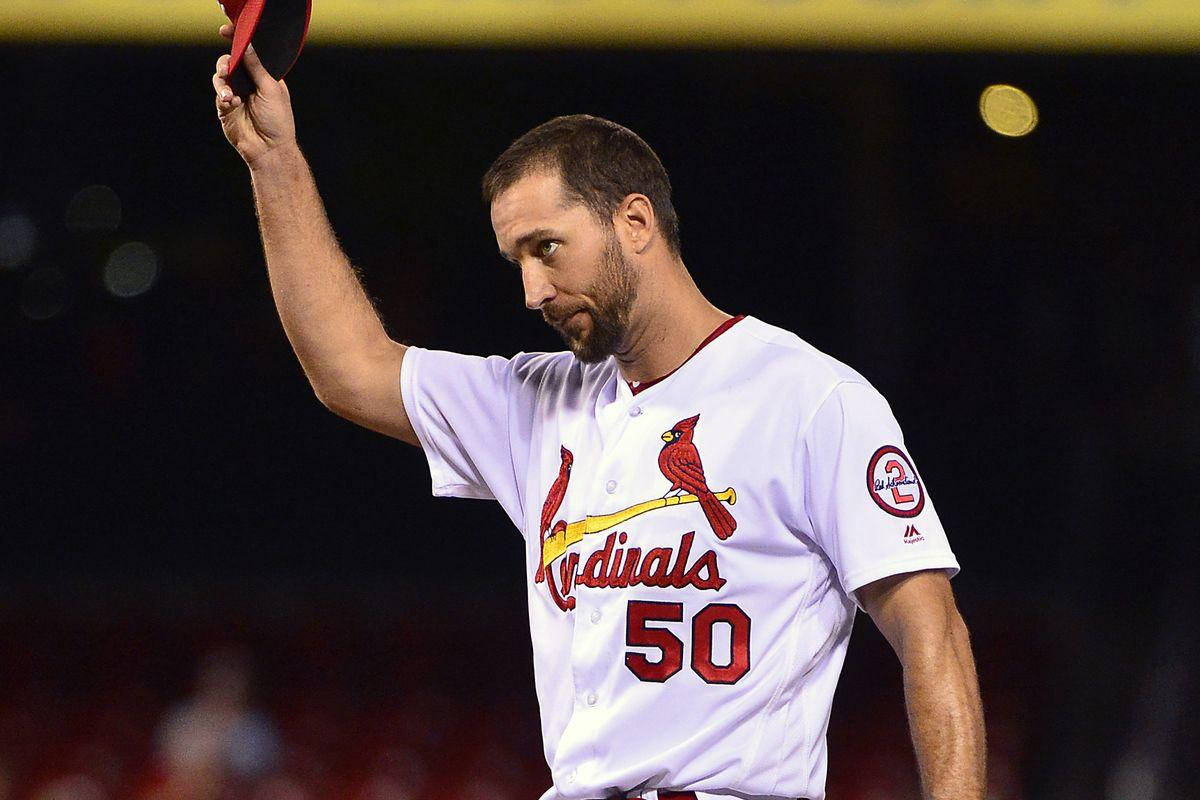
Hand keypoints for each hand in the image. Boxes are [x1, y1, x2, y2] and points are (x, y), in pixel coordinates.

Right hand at [213, 23, 296, 167]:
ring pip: (220, 76)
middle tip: (227, 68)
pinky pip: (219, 94)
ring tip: (230, 94)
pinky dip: (224, 96)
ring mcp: (236, 94)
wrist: (270, 149)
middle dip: (225, 62)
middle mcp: (248, 82)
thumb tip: (246, 44)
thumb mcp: (271, 88)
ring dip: (223, 81)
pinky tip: (233, 103)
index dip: (237, 41)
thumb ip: (257, 67)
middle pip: (229, 61)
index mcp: (263, 75)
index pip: (248, 53)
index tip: (225, 31)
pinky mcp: (225, 108)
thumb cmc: (278, 120)